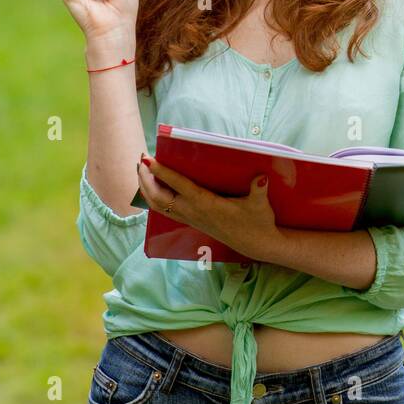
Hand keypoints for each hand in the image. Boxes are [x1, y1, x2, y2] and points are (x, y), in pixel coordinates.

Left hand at [137, 156, 279, 262]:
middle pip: (159, 197)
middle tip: (141, 159)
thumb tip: (261, 176)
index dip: (163, 173)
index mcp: (207, 205)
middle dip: (146, 179)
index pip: (179, 187)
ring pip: (158, 205)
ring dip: (146, 188)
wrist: (256, 244)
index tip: (150, 160)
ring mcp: (190, 218)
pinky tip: (153, 187)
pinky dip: (153, 197)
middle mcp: (194, 212)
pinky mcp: (191, 221)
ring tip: (141, 170)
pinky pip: (164, 210)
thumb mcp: (260, 206)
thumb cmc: (258, 222)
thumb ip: (259, 190)